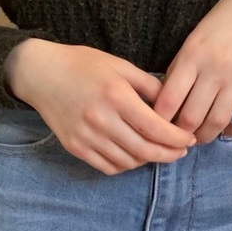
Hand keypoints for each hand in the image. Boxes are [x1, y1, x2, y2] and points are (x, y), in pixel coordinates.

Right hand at [4, 39, 196, 174]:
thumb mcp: (119, 65)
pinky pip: (107, 166)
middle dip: (168, 154)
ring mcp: (86, 137)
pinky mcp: (75, 147)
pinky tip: (134, 155)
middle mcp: (101, 119)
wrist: (41, 73)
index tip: (189, 139)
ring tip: (159, 152)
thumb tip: (170, 103)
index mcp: (116, 96)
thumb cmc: (82, 63)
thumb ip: (147, 85)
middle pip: (144, 150)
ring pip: (127, 162)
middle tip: (181, 152)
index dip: (176, 138)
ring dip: (148, 161)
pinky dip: (125, 165)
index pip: (155, 128)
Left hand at [152, 0, 231, 143]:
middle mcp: (214, 67)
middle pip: (191, 116)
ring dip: (206, 136)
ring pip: (217, 121)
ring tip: (200, 137)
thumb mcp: (196, 35)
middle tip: (178, 138)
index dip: (159, 120)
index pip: (169, 98)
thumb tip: (169, 98)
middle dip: (181, 134)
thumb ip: (182, 64)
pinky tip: (228, 131)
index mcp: (192, 53)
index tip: (157, 127)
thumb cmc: (225, 16)